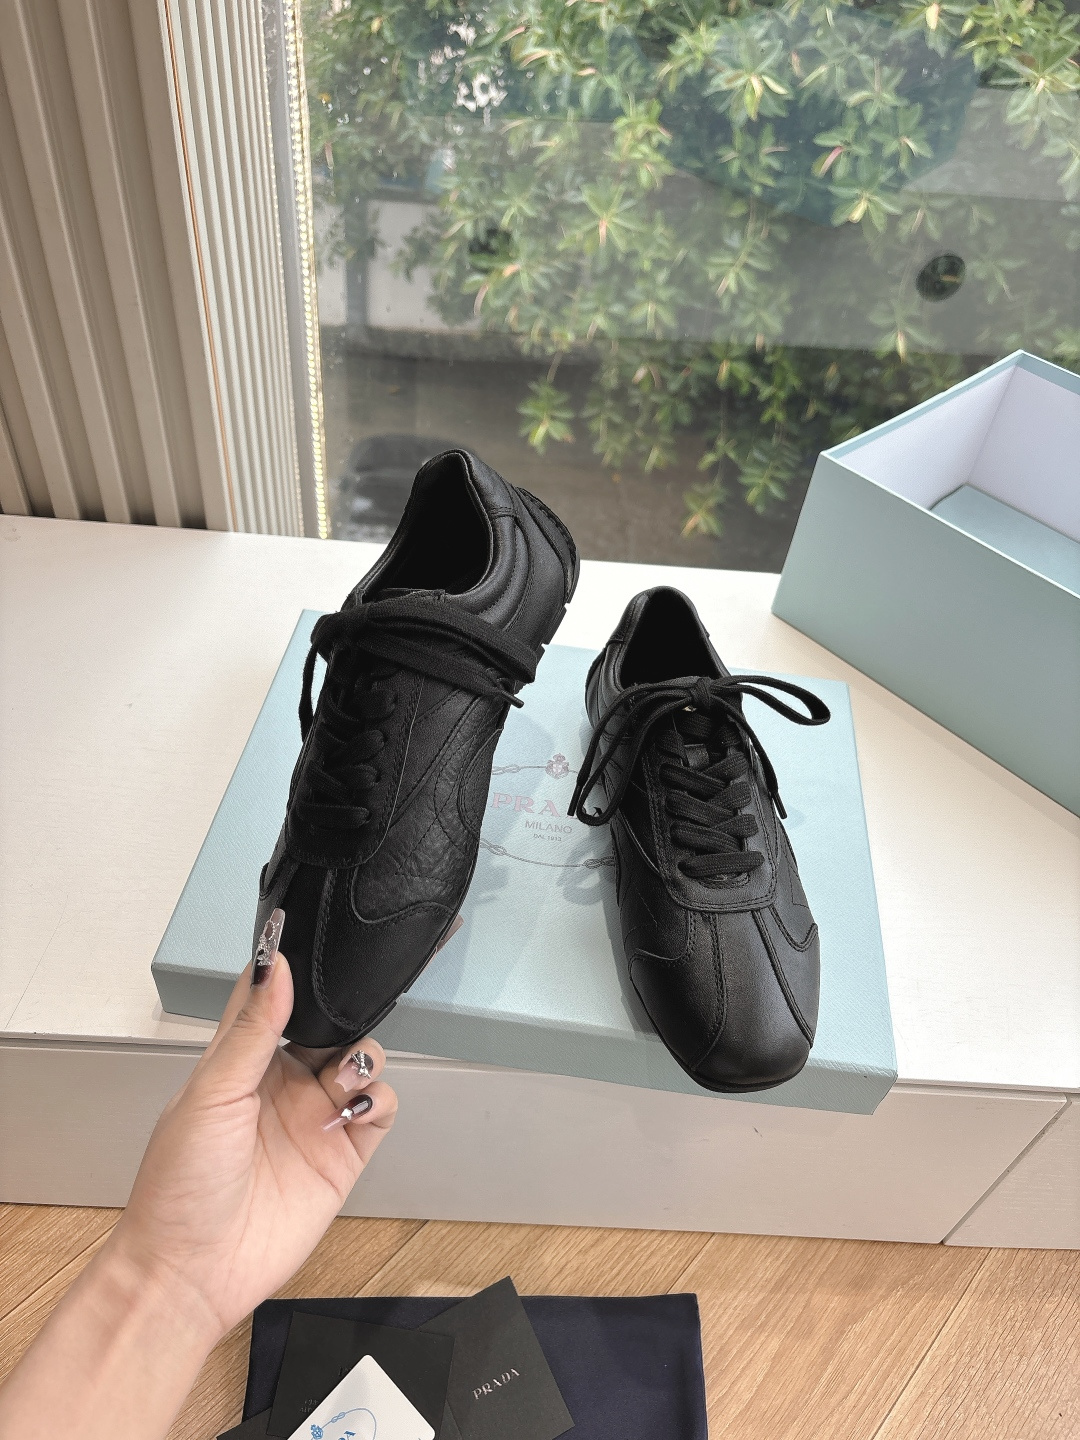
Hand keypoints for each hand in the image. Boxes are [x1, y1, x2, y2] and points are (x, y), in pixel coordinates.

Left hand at [104, 915, 396, 1341]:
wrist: (194, 1272)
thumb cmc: (179, 1186)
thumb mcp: (211, 1094)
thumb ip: (251, 1030)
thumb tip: (275, 966)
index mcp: (240, 1060)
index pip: (271, 998)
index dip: (289, 969)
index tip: (310, 937)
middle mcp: (281, 1082)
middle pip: (329, 1025)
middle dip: (345, 1011)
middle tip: (347, 1010)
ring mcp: (313, 1116)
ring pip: (361, 1060)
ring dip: (363, 1054)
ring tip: (343, 1076)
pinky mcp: (342, 1153)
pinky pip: (378, 1109)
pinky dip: (377, 1098)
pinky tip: (353, 1108)